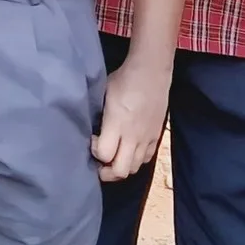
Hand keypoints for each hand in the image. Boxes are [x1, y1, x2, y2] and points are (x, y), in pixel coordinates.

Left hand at [94, 57, 167, 179]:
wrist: (151, 72)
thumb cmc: (123, 79)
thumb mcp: (102, 94)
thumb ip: (97, 116)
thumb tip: (88, 129)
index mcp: (117, 123)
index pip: (104, 155)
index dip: (94, 152)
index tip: (91, 141)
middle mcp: (133, 136)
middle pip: (120, 171)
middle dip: (106, 172)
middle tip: (98, 162)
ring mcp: (146, 138)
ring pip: (134, 168)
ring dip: (121, 167)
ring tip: (113, 157)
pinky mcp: (156, 137)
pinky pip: (146, 159)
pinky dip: (135, 160)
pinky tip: (128, 150)